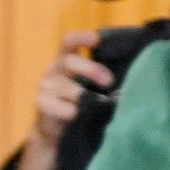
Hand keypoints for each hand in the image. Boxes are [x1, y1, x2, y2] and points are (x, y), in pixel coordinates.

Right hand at [13, 32, 113, 169]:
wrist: (55, 132)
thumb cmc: (77, 103)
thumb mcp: (87, 85)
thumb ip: (98, 77)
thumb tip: (128, 75)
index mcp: (64, 60)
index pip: (69, 42)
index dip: (82, 38)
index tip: (97, 40)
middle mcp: (53, 70)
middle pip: (69, 62)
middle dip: (90, 69)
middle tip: (109, 81)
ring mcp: (45, 87)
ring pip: (65, 86)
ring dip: (82, 95)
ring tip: (96, 103)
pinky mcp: (41, 104)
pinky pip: (57, 106)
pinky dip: (70, 111)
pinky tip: (77, 115)